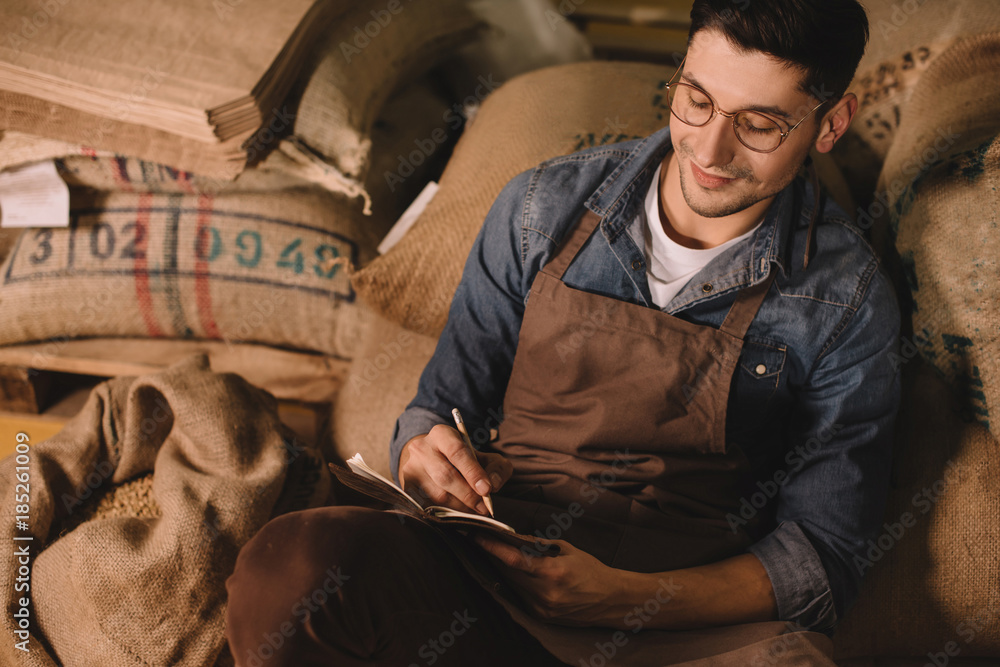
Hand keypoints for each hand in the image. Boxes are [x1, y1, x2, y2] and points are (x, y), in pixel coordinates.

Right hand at [398, 424, 511, 514]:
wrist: (434, 460)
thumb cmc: (465, 461)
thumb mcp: (486, 457)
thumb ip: (497, 468)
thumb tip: (493, 484)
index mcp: (441, 434)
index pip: (457, 452)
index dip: (473, 472)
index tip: (487, 490)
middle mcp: (421, 448)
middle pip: (444, 475)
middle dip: (467, 494)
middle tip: (484, 507)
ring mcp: (410, 468)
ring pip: (436, 494)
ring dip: (459, 507)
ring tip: (474, 510)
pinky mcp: (406, 487)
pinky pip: (428, 506)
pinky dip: (446, 513)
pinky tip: (459, 513)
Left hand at [473, 534, 630, 626]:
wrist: (609, 600)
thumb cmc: (590, 570)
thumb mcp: (566, 549)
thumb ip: (537, 545)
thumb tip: (513, 537)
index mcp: (553, 573)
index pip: (513, 560)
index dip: (492, 548)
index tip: (477, 536)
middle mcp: (544, 594)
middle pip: (507, 572)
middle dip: (493, 555)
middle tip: (481, 539)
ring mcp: (541, 608)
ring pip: (511, 584)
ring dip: (502, 568)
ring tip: (494, 552)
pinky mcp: (540, 616)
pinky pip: (520, 595)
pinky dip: (514, 581)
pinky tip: (513, 571)